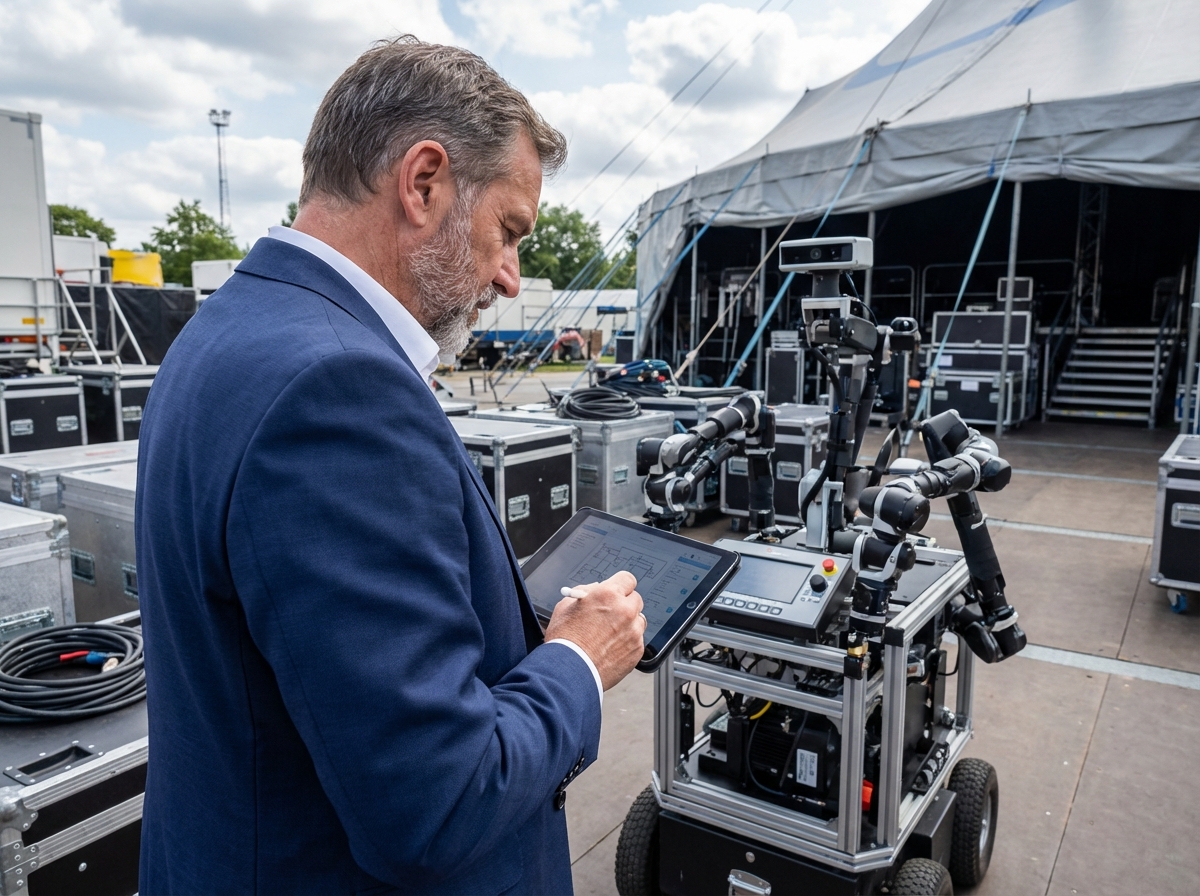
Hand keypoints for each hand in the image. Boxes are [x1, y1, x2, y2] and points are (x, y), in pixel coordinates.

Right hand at [544, 571, 644, 690]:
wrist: (569, 672)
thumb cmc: (565, 642)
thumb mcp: (566, 606)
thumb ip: (584, 592)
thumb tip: (594, 588)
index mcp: (607, 595)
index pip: (627, 579)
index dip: (621, 586)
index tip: (618, 591)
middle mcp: (624, 610)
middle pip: (635, 599)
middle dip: (625, 605)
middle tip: (612, 614)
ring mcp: (633, 631)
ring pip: (639, 620)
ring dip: (629, 624)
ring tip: (609, 635)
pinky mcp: (637, 650)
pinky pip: (637, 640)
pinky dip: (628, 642)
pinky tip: (611, 648)